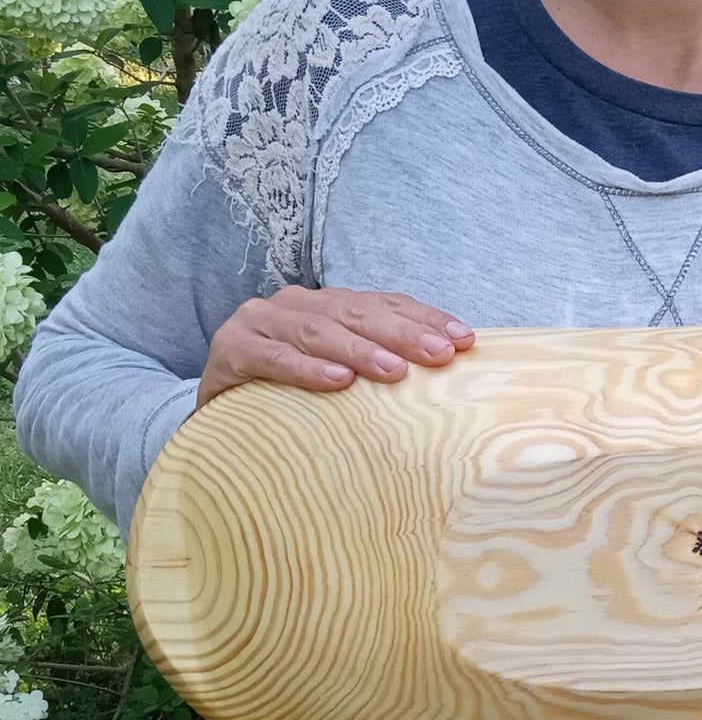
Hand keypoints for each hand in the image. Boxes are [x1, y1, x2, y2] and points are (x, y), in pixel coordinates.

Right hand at [197, 285, 475, 407]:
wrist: (219, 415)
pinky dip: (305, 369)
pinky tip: (335, 382)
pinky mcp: (231, 350)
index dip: (425, 318)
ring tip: (393, 370)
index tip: (465, 340)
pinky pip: (272, 358)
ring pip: (317, 331)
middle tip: (440, 354)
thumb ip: (382, 370)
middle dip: (403, 333)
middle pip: (357, 313)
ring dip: (359, 350)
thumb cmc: (293, 398)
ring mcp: (261, 322)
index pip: (385, 304)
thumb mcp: (342, 379)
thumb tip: (450, 382)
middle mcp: (297, 304)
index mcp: (331, 306)